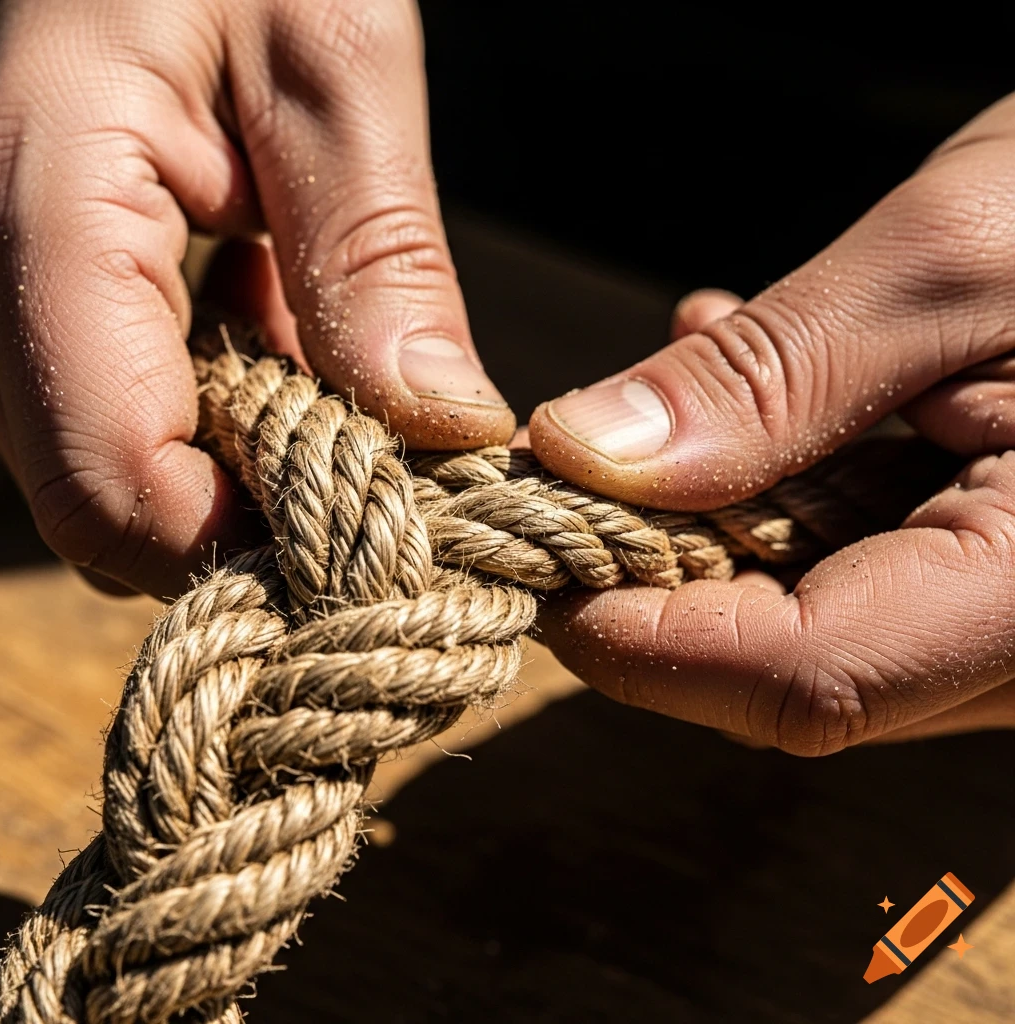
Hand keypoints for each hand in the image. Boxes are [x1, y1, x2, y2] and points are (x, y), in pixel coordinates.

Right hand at [0, 0, 512, 597]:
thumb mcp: (332, 59)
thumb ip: (377, 254)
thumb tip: (443, 429)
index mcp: (40, 217)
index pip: (112, 484)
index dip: (250, 544)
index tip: (382, 530)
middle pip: (108, 502)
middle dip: (255, 520)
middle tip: (385, 475)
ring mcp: (19, 296)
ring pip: (122, 468)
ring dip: (249, 469)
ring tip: (347, 399)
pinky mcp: (62, 295)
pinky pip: (135, 409)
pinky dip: (231, 414)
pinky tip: (295, 349)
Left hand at [530, 96, 1014, 752]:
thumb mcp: (959, 258)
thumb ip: (771, 375)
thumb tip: (584, 453)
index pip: (803, 677)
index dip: (640, 634)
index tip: (529, 556)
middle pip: (787, 662)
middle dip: (657, 568)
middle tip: (576, 462)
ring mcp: (1009, 614)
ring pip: (807, 615)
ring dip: (714, 512)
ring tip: (695, 377)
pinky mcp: (992, 567)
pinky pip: (854, 562)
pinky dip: (781, 485)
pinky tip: (766, 383)